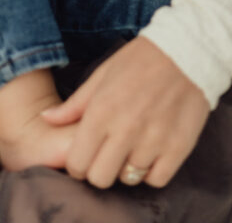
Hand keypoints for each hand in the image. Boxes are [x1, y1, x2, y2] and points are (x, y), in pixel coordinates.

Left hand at [42, 37, 209, 188]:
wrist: (186, 52)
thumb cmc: (139, 61)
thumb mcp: (102, 75)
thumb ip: (75, 104)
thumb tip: (46, 119)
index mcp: (101, 111)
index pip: (77, 164)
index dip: (78, 163)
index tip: (85, 154)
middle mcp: (125, 131)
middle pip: (100, 179)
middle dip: (99, 169)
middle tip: (106, 154)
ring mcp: (152, 142)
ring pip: (128, 179)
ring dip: (126, 167)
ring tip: (130, 147)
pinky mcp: (177, 149)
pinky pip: (156, 179)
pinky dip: (151, 171)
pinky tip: (150, 151)